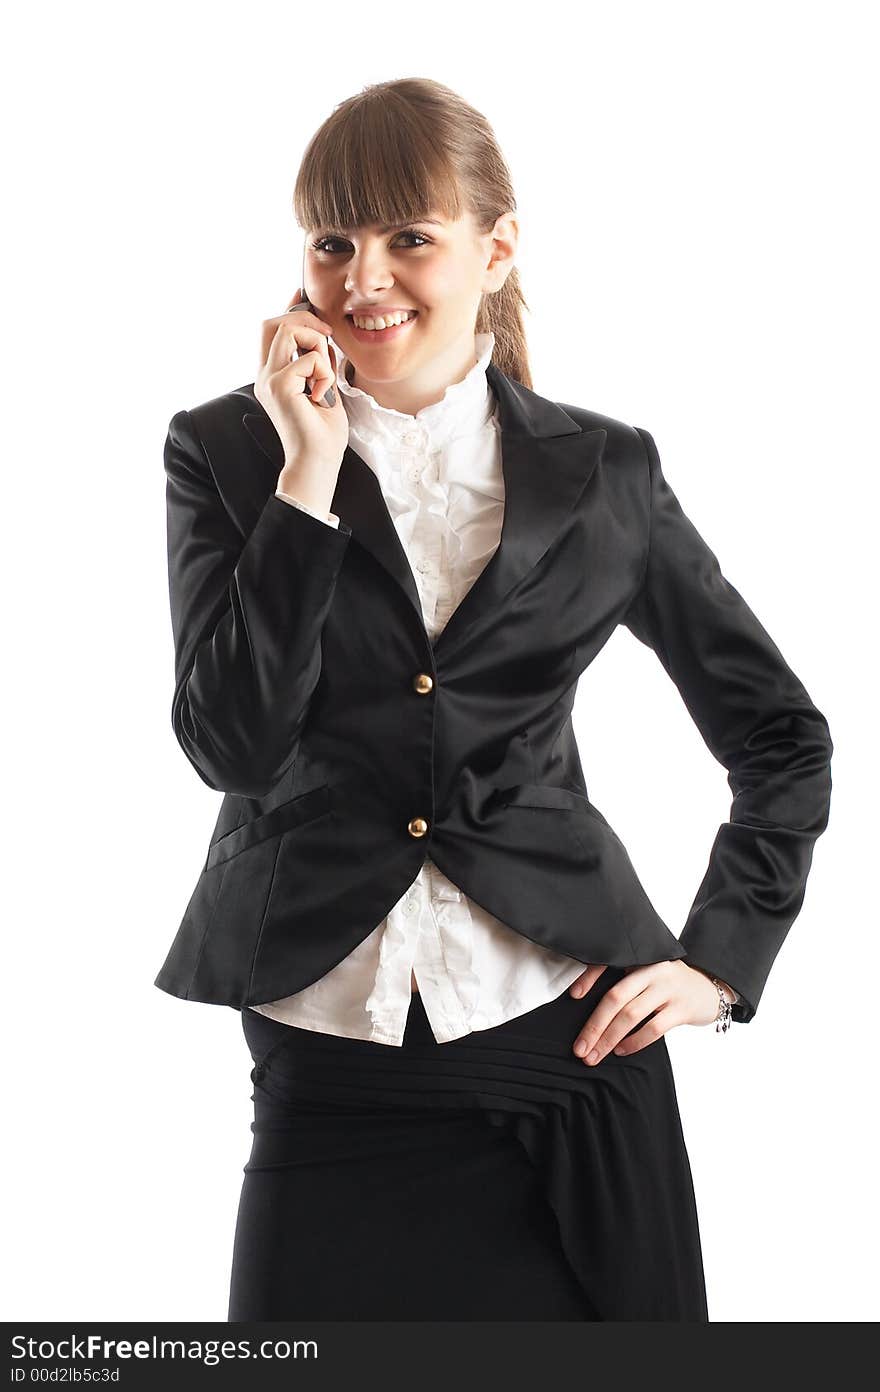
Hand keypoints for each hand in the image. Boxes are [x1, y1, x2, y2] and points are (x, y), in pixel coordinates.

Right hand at [254, 288, 349, 471]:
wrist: (317, 462)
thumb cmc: (322, 433)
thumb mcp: (324, 387)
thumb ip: (319, 362)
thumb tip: (323, 334)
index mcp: (272, 375)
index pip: (273, 330)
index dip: (289, 308)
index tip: (302, 295)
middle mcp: (265, 375)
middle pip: (273, 323)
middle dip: (305, 321)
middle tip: (328, 338)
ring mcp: (269, 380)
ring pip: (289, 332)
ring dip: (317, 345)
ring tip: (324, 374)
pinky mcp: (280, 387)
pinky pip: (309, 359)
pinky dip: (325, 372)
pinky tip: (322, 396)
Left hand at [568, 961, 729, 1064]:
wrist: (711, 987)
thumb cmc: (671, 984)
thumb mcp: (649, 973)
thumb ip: (626, 983)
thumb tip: (592, 1011)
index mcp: (640, 958)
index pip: (608, 962)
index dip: (588, 977)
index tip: (573, 996)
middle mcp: (652, 970)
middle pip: (615, 998)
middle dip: (594, 1026)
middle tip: (579, 1048)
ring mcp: (668, 989)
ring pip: (630, 1015)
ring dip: (609, 1038)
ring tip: (595, 1054)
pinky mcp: (682, 1008)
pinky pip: (653, 1028)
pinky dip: (634, 1041)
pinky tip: (621, 1050)